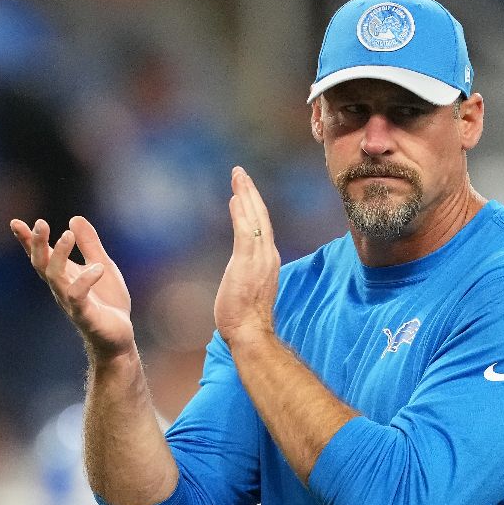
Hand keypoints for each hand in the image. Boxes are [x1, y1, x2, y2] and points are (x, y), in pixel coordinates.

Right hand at [11, 215, 134, 359]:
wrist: (118, 337)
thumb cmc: (107, 302)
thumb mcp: (102, 264)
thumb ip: (89, 244)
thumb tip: (74, 218)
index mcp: (64, 275)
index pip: (41, 255)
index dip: (27, 241)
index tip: (15, 222)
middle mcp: (61, 288)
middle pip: (41, 264)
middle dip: (38, 244)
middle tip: (40, 223)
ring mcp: (71, 302)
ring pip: (55, 277)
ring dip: (58, 255)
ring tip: (67, 235)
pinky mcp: (85, 315)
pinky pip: (78, 297)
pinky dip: (85, 281)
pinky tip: (98, 268)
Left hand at [214, 166, 280, 346]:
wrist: (250, 332)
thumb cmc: (246, 317)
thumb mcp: (248, 287)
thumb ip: (248, 271)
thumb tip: (241, 267)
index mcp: (268, 259)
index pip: (262, 226)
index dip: (254, 205)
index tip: (245, 189)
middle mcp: (267, 254)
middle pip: (261, 216)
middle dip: (250, 192)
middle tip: (240, 172)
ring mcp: (259, 257)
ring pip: (255, 218)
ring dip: (245, 194)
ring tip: (238, 176)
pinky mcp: (247, 262)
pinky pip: (245, 230)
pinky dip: (241, 212)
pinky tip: (235, 197)